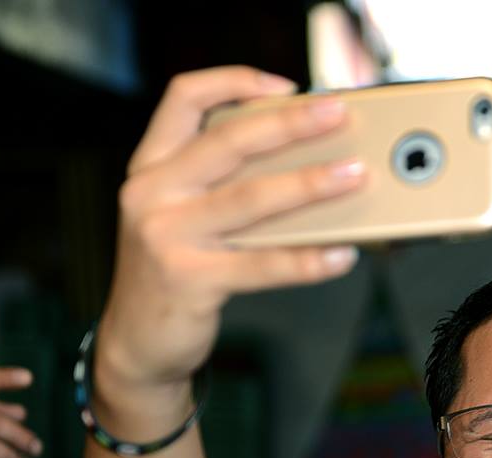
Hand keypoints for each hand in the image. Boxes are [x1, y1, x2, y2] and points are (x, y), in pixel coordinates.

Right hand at [98, 66, 363, 400]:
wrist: (138, 342)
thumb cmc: (176, 271)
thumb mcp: (183, 215)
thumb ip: (224, 184)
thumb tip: (308, 161)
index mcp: (151, 167)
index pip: (183, 98)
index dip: (234, 81)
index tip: (287, 85)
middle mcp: (151, 193)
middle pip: (228, 141)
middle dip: (290, 123)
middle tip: (338, 114)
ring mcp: (165, 237)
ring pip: (251, 199)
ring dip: (310, 184)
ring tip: (353, 176)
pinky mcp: (189, 280)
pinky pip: (262, 265)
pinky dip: (307, 260)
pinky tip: (341, 255)